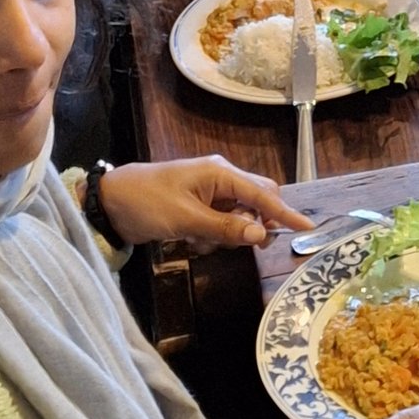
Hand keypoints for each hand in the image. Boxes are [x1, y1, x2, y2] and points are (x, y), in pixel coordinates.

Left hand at [95, 154, 311, 250]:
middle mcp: (220, 179)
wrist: (110, 202)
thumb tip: (261, 236)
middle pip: (256, 202)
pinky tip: (192, 241)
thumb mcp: (186, 219)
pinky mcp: (199, 206)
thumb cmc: (147, 203)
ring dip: (228, 234)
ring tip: (200, 242)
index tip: (307, 228)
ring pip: (239, 216)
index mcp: (221, 173)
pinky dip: (213, 236)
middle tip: (239, 244)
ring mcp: (209, 192)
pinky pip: (221, 222)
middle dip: (252, 225)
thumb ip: (225, 228)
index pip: (263, 194)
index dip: (285, 213)